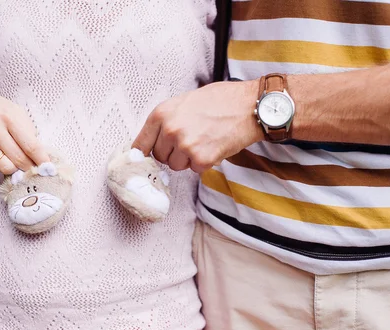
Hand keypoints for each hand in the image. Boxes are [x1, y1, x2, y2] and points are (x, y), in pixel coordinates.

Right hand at [0, 85, 48, 174]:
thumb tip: (39, 153)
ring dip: (12, 168)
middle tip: (32, 168)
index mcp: (10, 117)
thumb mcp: (12, 110)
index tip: (48, 168)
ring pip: (5, 167)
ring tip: (12, 160)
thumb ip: (26, 129)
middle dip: (29, 168)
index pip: (31, 146)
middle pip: (20, 160)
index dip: (42, 161)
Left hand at [132, 80, 262, 172]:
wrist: (249, 105)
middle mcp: (170, 130)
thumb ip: (167, 120)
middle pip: (160, 157)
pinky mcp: (201, 159)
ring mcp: (185, 146)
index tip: (142, 161)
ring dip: (188, 159)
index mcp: (161, 114)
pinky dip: (205, 163)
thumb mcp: (184, 102)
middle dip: (172, 153)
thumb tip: (153, 141)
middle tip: (190, 140)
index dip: (142, 154)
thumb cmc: (220, 100)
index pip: (140, 144)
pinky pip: (195, 170)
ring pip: (176, 165)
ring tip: (204, 140)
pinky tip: (214, 146)